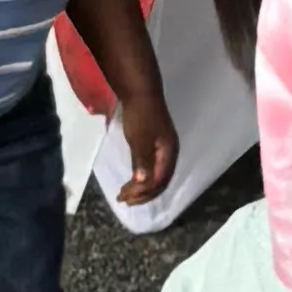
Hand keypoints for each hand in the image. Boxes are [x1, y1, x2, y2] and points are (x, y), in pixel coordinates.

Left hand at [111, 75, 177, 207]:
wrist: (140, 92)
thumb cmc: (140, 116)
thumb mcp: (140, 140)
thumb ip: (143, 162)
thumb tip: (143, 183)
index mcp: (169, 153)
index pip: (159, 181)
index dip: (143, 193)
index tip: (125, 198)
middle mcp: (169, 154)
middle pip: (159, 182)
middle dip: (142, 194)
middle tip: (123, 199)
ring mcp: (162, 150)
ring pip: (155, 176)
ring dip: (140, 188)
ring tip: (124, 194)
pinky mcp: (154, 145)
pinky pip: (151, 168)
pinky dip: (140, 177)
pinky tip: (132, 180)